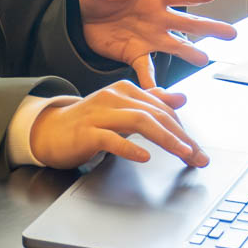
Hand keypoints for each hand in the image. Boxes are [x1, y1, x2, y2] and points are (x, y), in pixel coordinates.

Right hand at [29, 81, 208, 168]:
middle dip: (182, 137)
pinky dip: (129, 148)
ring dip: (166, 139)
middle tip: (198, 156)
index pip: (161, 107)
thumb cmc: (88, 123)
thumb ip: (151, 103)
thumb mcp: (122, 110)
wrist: (49, 131)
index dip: (183, 128)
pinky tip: (143, 157)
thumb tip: (181, 98)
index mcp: (123, 90)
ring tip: (182, 154)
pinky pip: (111, 138)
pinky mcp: (85, 132)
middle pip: (154, 114)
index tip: (197, 150)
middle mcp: (112, 97)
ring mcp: (98, 114)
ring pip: (138, 121)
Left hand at [79, 0, 235, 87]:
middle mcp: (158, 18)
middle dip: (210, 27)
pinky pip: (146, 69)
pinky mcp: (135, 53)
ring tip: (202, 59)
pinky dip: (151, 81)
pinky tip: (158, 92)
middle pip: (189, 23)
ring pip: (176, 47)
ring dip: (189, 53)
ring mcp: (150, 38)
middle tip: (231, 33)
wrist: (86, 15)